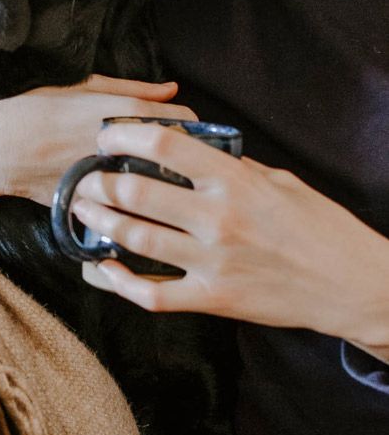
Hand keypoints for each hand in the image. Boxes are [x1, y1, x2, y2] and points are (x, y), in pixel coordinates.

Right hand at [0, 75, 195, 205]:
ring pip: (158, 186)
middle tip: (181, 163)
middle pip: (179, 156)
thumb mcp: (84, 88)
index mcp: (123, 112)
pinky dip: (139, 208)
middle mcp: (122, 146)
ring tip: (163, 185)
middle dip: (186, 160)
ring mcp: (109, 178)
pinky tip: (138, 205)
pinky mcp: (95, 203)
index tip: (189, 134)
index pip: (184, 119)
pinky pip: (132, 209)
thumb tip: (173, 88)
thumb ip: (133, 89)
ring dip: (165, 185)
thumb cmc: (37, 110)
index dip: (193, 127)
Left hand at [73, 121, 388, 350]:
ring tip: (82, 210)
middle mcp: (218, 218)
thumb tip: (189, 146)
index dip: (124, 136)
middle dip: (97, 182)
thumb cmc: (318, 226)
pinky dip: (119, 283)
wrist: (351, 284)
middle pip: (135, 192)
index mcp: (235, 181)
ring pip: (134, 239)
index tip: (106, 136)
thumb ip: (231, 165)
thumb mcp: (278, 180)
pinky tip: (103, 269)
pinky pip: (152, 294)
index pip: (164, 147)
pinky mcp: (213, 299)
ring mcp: (213, 262)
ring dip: (98, 222)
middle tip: (83, 176)